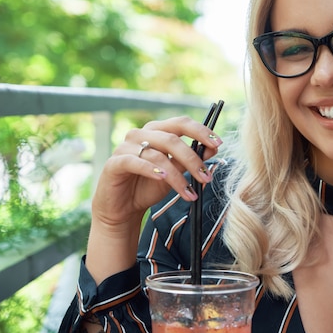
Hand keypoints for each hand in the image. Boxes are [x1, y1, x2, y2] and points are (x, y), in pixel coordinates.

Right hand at [91, 116, 222, 229]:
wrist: (122, 209)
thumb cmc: (148, 187)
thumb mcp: (175, 173)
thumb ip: (190, 160)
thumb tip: (213, 148)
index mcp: (157, 131)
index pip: (181, 123)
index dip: (200, 131)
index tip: (218, 143)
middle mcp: (140, 134)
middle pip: (171, 139)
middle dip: (192, 159)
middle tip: (206, 177)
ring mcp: (125, 147)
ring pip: (157, 155)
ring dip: (177, 176)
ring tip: (189, 192)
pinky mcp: (114, 163)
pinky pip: (135, 162)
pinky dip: (151, 169)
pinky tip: (162, 178)